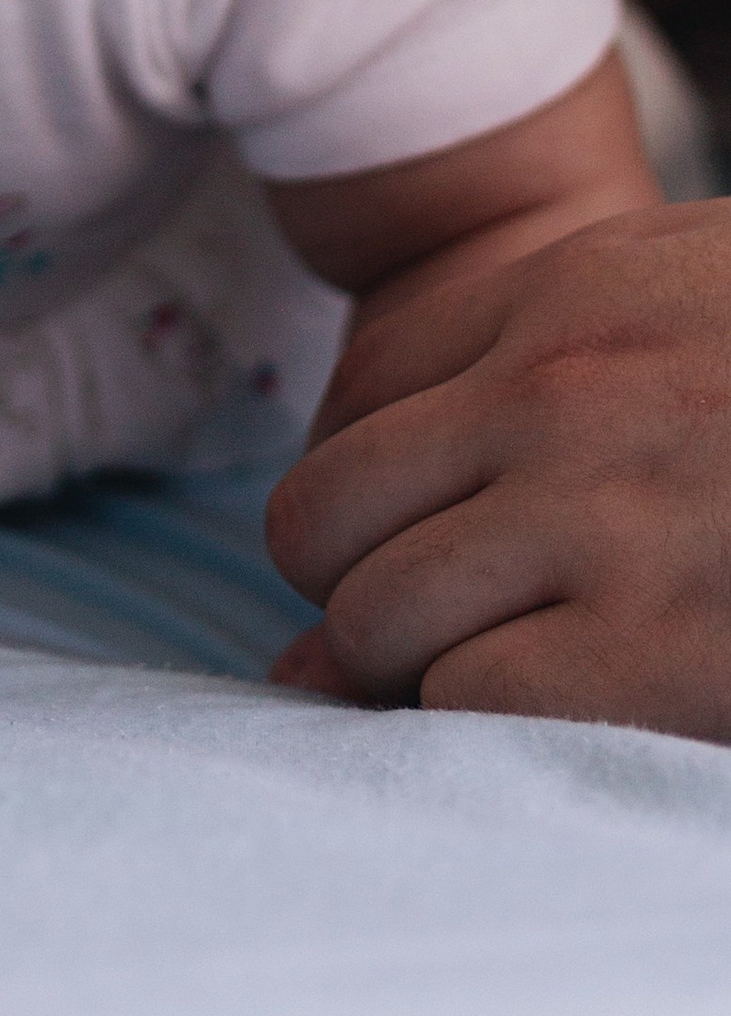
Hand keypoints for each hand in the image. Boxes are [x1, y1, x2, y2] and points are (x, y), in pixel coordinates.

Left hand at [264, 198, 730, 737]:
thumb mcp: (699, 293)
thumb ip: (549, 351)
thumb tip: (400, 459)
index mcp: (562, 297)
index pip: (355, 409)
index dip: (376, 503)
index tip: (432, 545)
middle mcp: (554, 395)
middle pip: (323, 522)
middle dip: (361, 591)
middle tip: (445, 632)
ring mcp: (600, 517)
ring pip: (374, 621)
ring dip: (421, 668)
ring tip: (525, 669)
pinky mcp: (653, 647)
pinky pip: (470, 698)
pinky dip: (489, 723)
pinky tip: (581, 707)